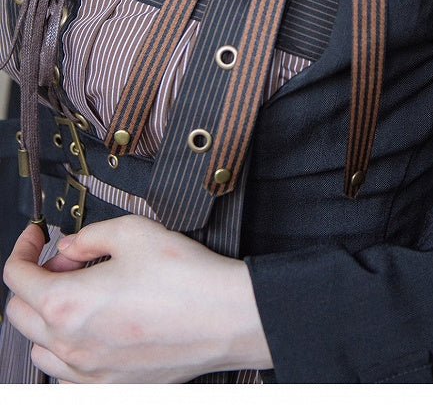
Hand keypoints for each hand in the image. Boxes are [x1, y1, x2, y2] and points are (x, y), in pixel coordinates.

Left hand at [3, 217, 271, 382]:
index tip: (37, 236)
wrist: (226, 317)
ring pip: (38, 348)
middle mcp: (70, 345)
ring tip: (81, 294)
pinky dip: (66, 350)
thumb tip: (70, 246)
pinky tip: (92, 329)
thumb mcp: (133, 232)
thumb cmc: (185, 276)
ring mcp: (89, 372)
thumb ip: (89, 236)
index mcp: (67, 303)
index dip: (23, 247)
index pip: (16, 277)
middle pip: (19, 312)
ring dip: (47, 317)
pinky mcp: (110, 386)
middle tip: (68, 261)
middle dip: (35, 280)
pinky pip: (65, 375)